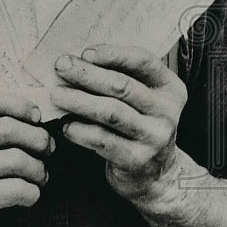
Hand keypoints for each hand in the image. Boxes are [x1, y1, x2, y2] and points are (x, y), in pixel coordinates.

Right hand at [0, 91, 53, 226]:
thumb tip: (34, 116)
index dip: (18, 105)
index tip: (36, 116)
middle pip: (8, 129)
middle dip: (38, 138)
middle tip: (48, 147)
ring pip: (17, 160)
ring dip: (39, 168)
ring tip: (40, 174)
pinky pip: (16, 189)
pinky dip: (32, 191)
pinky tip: (30, 192)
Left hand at [50, 45, 187, 199]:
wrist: (155, 174)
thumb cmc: (137, 124)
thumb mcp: (140, 98)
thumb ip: (118, 77)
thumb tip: (75, 59)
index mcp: (169, 88)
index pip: (143, 61)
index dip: (113, 54)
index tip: (85, 52)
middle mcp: (166, 111)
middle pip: (122, 86)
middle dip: (87, 74)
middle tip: (60, 66)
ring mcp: (154, 137)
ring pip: (110, 112)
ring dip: (79, 101)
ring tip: (56, 95)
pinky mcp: (137, 160)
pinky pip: (102, 140)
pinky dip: (80, 130)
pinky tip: (66, 125)